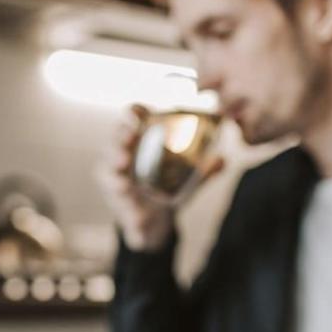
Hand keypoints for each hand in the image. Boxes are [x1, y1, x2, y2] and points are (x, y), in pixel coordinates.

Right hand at [96, 104, 224, 252]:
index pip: (134, 118)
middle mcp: (125, 151)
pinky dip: (118, 189)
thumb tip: (222, 160)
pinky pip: (112, 188)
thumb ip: (204, 170)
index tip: (140, 111)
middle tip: (130, 135)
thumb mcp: (188, 179)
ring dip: (115, 158)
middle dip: (121, 132)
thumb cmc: (168, 188)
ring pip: (109, 160)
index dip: (134, 111)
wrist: (155, 219)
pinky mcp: (114, 191)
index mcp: (142, 140)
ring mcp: (116, 171)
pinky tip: (125, 191)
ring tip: (122, 162)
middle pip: (117, 135)